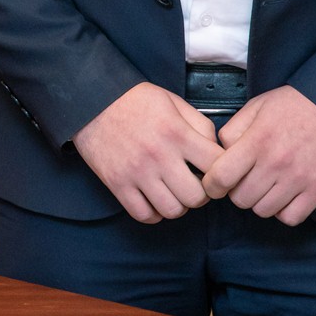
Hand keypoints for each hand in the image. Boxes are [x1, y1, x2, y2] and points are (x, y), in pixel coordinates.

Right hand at [74, 84, 221, 223]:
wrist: (91, 100)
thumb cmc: (135, 100)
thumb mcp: (173, 101)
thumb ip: (200, 124)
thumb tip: (216, 151)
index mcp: (176, 133)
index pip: (217, 166)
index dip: (223, 171)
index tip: (215, 171)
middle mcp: (159, 155)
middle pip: (197, 197)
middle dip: (202, 194)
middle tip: (194, 184)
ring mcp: (137, 172)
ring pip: (173, 211)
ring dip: (178, 205)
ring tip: (173, 192)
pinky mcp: (117, 183)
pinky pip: (144, 215)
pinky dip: (154, 213)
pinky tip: (154, 199)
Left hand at [201, 85, 315, 225]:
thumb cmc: (295, 105)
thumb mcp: (256, 106)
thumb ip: (233, 130)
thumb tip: (219, 155)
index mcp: (258, 140)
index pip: (221, 177)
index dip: (211, 185)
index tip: (214, 183)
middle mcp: (276, 162)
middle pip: (240, 199)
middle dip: (236, 191)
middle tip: (244, 179)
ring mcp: (299, 179)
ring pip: (263, 211)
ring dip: (259, 201)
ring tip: (265, 184)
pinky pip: (290, 217)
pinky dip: (283, 211)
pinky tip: (283, 194)